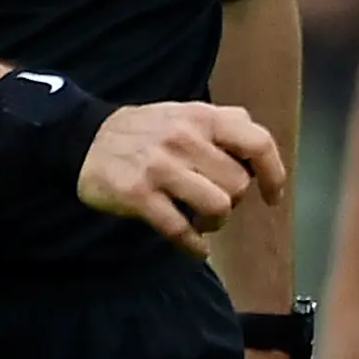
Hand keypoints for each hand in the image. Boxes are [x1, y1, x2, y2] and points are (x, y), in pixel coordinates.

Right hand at [77, 101, 284, 257]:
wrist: (85, 139)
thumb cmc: (145, 131)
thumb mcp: (185, 113)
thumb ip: (222, 124)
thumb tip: (258, 146)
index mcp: (203, 117)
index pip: (258, 143)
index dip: (273, 174)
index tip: (271, 197)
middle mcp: (185, 139)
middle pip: (238, 185)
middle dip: (233, 202)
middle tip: (216, 203)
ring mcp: (161, 168)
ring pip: (217, 207)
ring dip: (214, 224)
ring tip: (202, 222)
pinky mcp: (139, 195)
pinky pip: (180, 229)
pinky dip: (193, 245)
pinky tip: (193, 246)